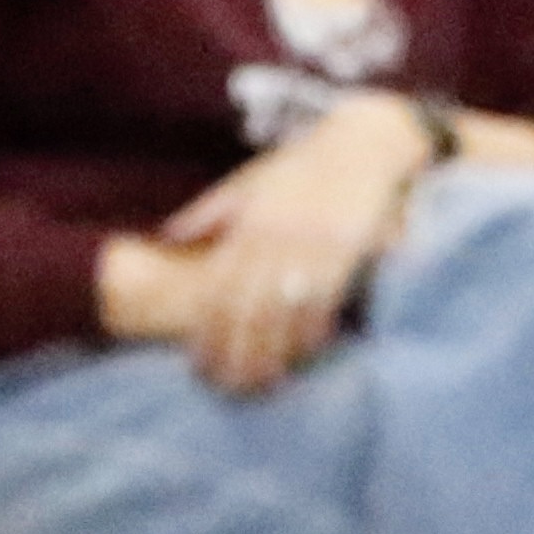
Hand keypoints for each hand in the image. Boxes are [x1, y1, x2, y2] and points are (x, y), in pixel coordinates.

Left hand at [153, 97, 432, 392]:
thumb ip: (212, 210)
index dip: (206, 333)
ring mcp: (307, 244)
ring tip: (264, 384)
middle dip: (235, 353)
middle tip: (230, 390)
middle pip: (243, 308)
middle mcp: (270, 237)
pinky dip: (313, 329)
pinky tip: (306, 354)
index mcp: (245, 224)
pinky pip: (322, 298)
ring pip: (280, 309)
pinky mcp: (344, 248)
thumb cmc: (307, 166)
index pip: (216, 289)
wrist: (364, 142)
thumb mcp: (252, 180)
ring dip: (271, 352)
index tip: (201, 369)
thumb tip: (169, 235)